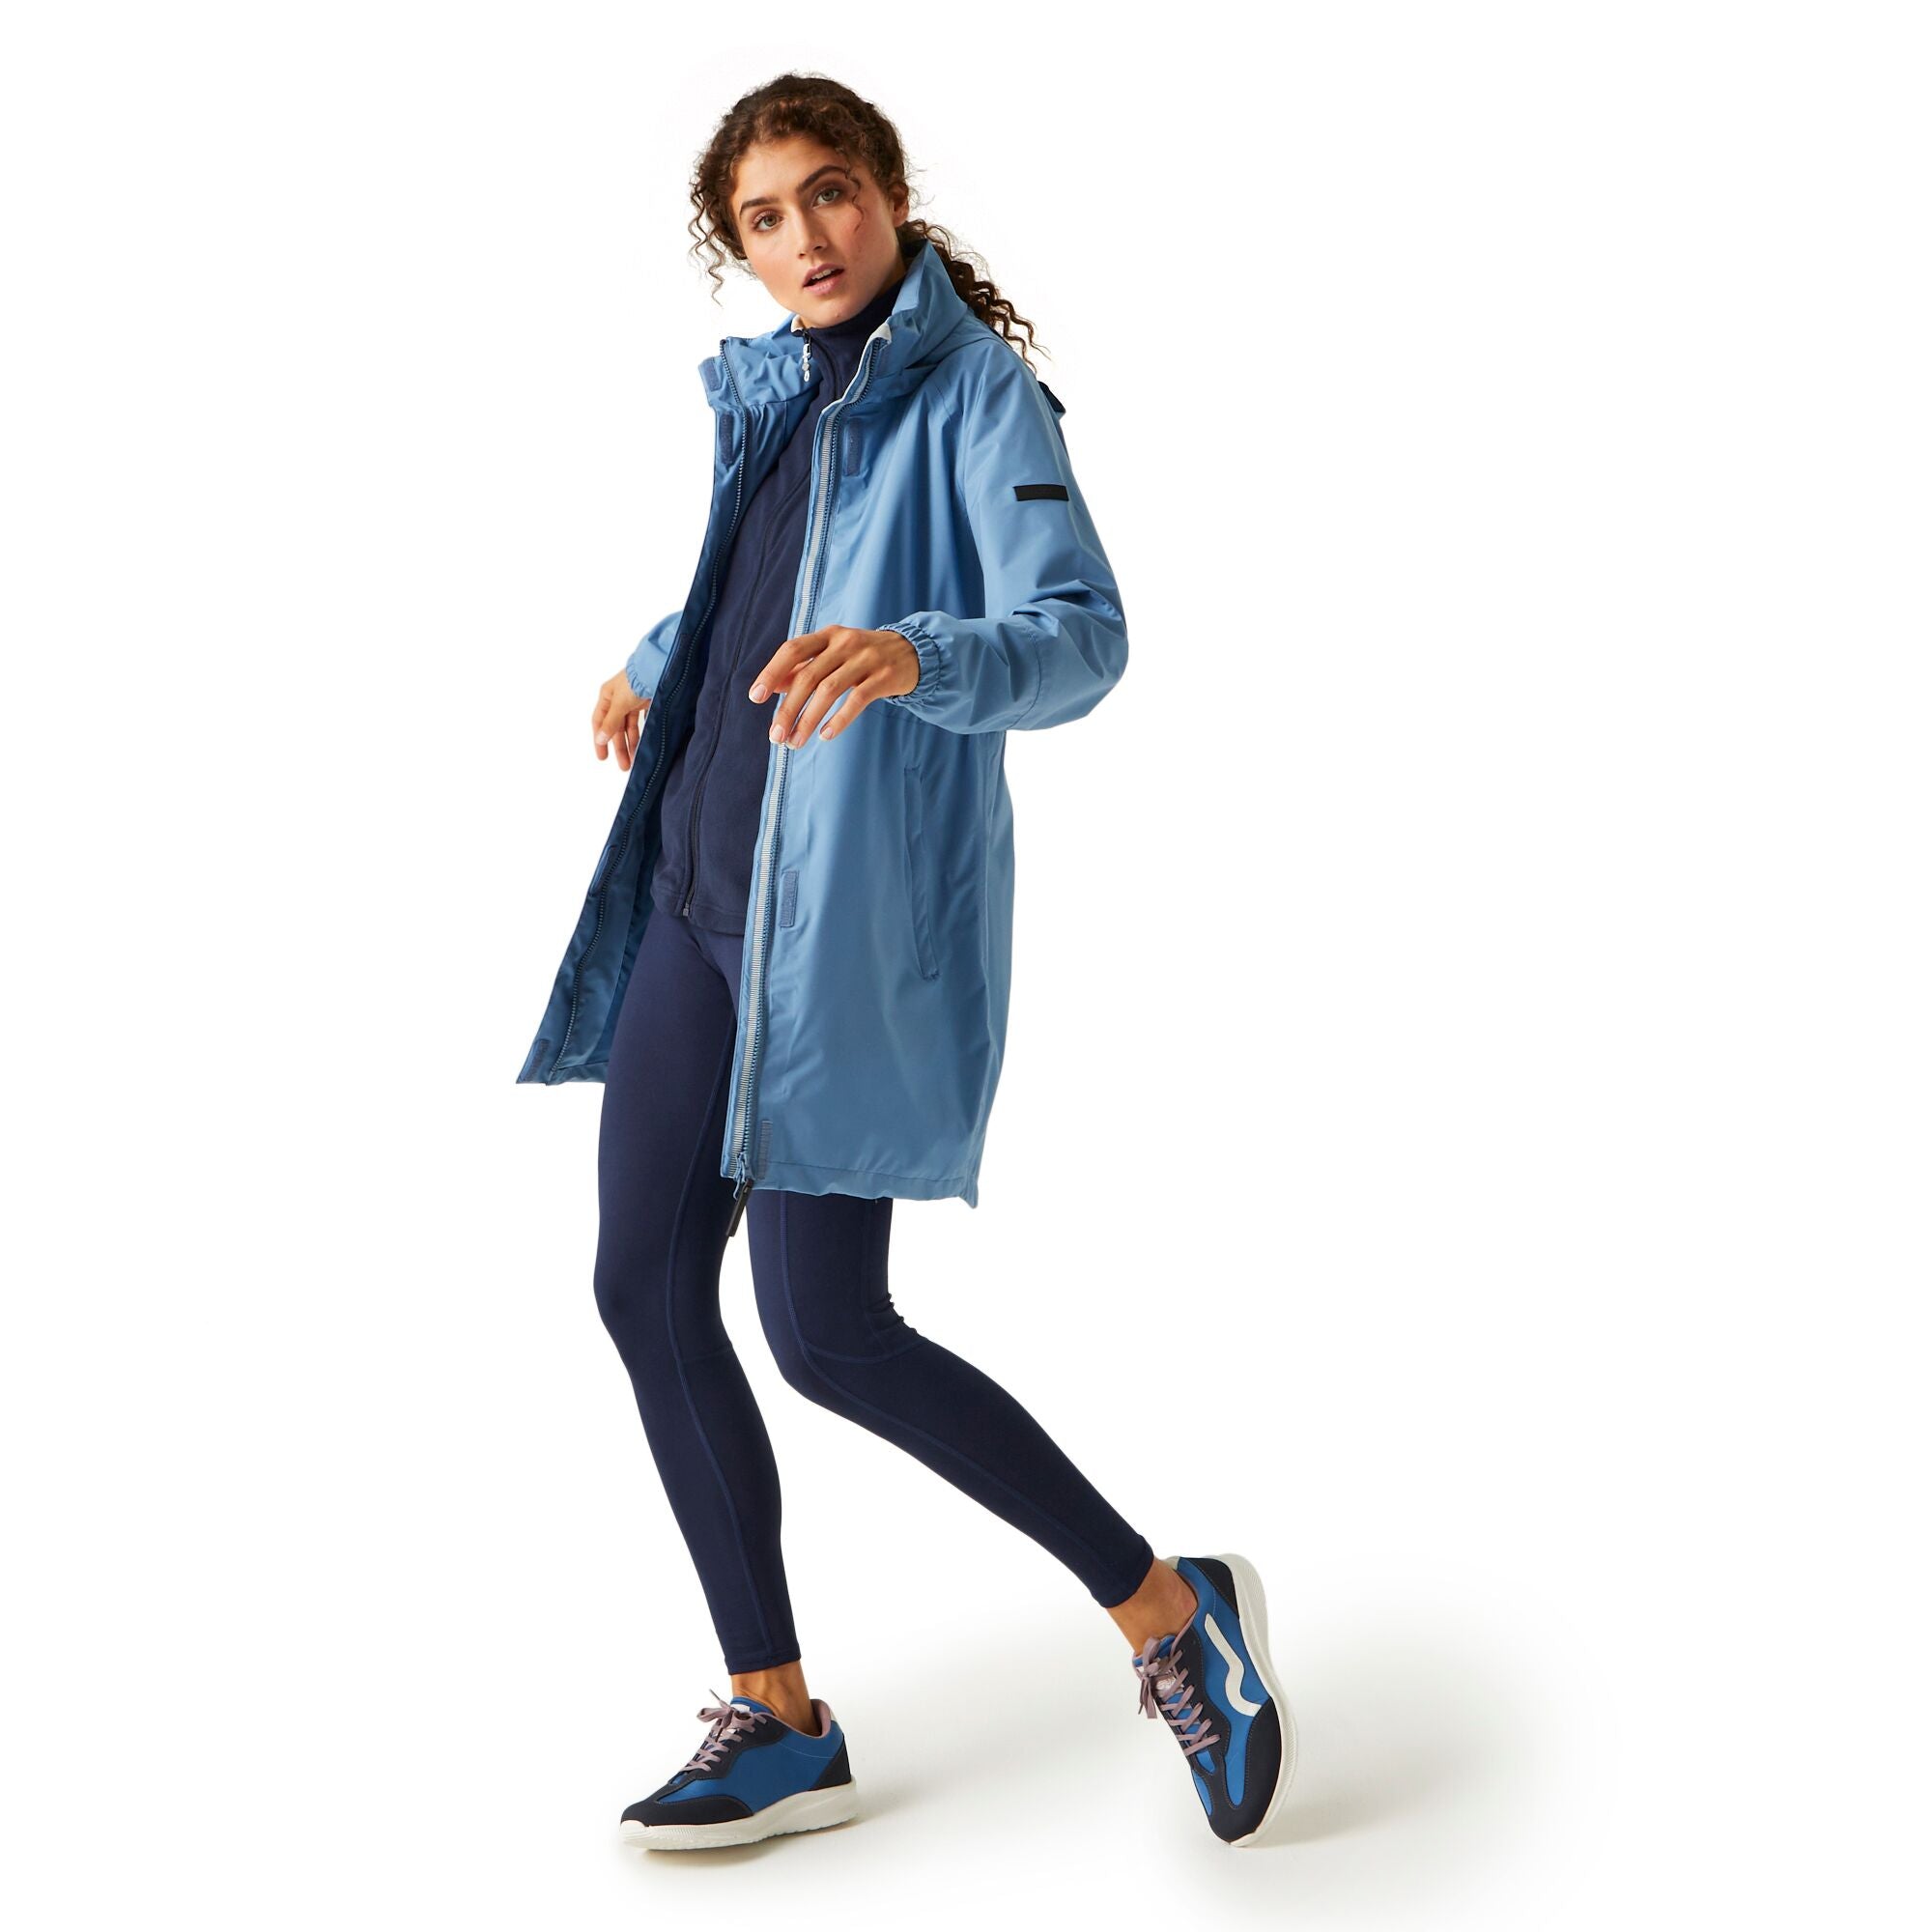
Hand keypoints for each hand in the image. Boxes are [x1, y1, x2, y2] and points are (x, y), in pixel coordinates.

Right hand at [593, 670, 649, 770]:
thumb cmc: (635, 681)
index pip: (599, 722)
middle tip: (624, 766)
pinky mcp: (647, 701)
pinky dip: (643, 733)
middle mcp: (618, 699)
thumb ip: (611, 723)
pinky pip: (642, 721)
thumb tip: (600, 739)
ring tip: (635, 760)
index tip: (603, 757)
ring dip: (632, 742)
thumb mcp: (620, 703)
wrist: (658, 667)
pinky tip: (645, 744)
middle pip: (616, 728)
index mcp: (607, 697)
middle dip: (620, 747)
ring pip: (630, 726)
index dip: (600, 740)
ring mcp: (633, 700)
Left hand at [749, 625, 919, 746]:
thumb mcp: (833, 655)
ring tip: (795, 742)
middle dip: (788, 708)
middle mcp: (845, 643)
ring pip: (829, 690)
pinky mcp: (884, 677)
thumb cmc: (863, 656)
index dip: (771, 672)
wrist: (913, 652)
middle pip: (808, 677)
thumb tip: (773, 686)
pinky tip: (825, 735)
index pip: (792, 650)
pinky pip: (857, 700)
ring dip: (808, 719)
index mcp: (827, 635)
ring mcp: (866, 659)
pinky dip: (839, 719)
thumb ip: (804, 668)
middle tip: (775, 736)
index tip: (755, 697)